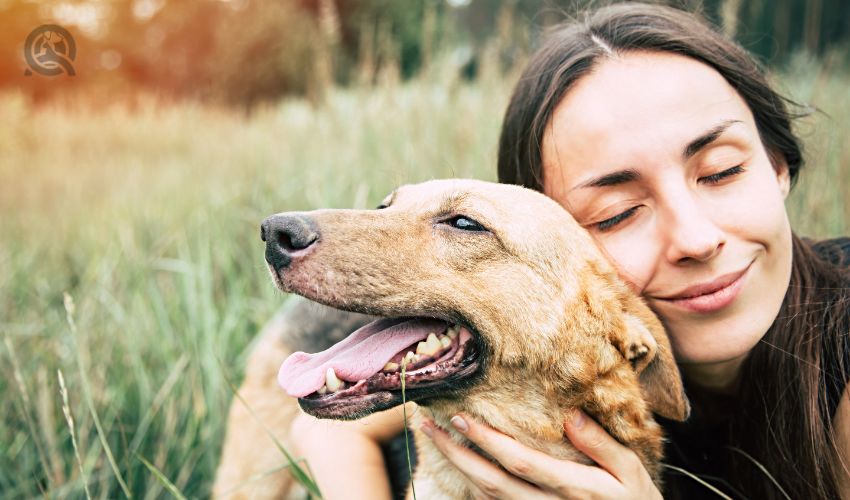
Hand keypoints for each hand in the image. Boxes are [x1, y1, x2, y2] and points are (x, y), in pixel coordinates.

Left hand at [421, 410, 661, 498]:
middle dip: (456, 454)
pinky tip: (459, 466)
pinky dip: (472, 489)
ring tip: (436, 439)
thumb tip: (569, 415)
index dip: (487, 441)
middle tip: (428, 426)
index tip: (460, 417)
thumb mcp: (631, 472)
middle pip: (491, 482)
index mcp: (575, 489)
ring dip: (457, 469)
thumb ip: (601, 444)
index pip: (520, 462)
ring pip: (488, 498)